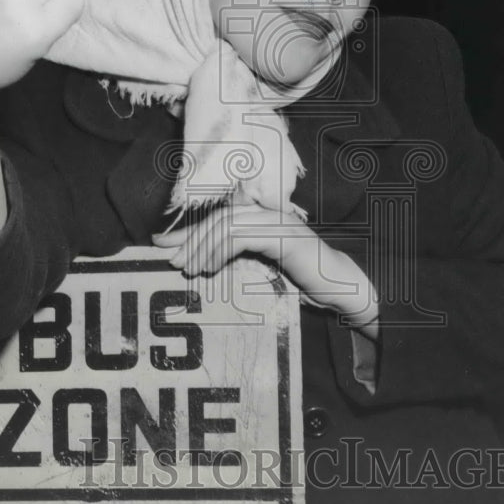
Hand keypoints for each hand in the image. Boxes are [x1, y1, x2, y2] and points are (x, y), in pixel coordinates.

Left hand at [152, 204, 379, 333]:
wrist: (341, 289)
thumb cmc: (301, 281)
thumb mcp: (259, 269)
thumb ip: (233, 261)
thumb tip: (195, 264)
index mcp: (260, 219)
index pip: (218, 218)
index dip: (188, 231)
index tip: (162, 246)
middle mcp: (268, 214)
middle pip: (219, 217)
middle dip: (191, 238)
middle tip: (172, 259)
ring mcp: (277, 222)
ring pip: (227, 224)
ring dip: (203, 246)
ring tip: (189, 268)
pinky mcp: (284, 236)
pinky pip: (243, 236)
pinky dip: (221, 250)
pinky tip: (210, 268)